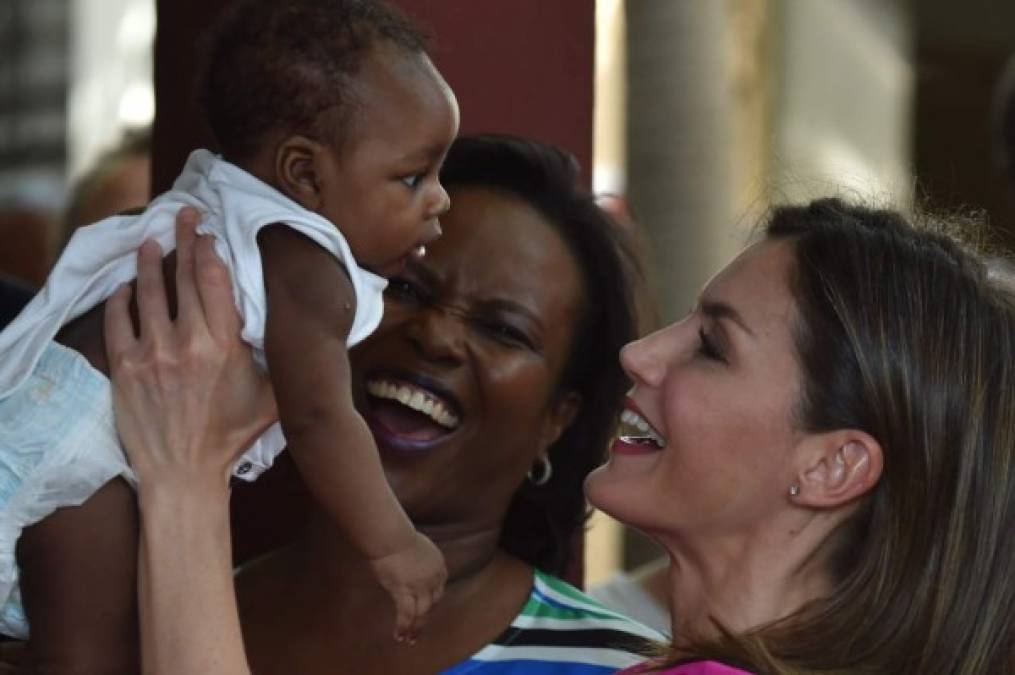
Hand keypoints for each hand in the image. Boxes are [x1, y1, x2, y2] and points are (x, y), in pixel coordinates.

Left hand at [104, 206, 276, 489]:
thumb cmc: (230, 436)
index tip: (208, 234)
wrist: (183, 473)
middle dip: (184, 241)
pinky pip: (119, 322)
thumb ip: (275, 360)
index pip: (214, 283)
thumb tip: (290, 330)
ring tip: (149, 240)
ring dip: (148, 262)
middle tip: (183, 215)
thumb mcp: (270, 398)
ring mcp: (152, 355)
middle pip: (183, 279)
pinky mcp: (125, 369)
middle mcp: (187, 344)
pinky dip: (120, 300)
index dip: (210, 252)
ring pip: (147, 294)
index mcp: (224, 348)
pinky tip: (124, 287)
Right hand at [367, 531, 446, 643]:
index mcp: (438, 565)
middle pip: (432, 602)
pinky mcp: (405, 592)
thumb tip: (407, 564)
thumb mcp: (415, 547)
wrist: (394, 538)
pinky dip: (404, 626)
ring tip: (411, 639)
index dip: (432, 598)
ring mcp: (421, 587)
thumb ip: (416, 559)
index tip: (427, 605)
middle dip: (426, 614)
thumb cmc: (399, 536)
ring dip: (416, 627)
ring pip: (421, 613)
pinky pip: (406, 614)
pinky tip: (400, 636)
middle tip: (421, 625)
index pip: (438, 588)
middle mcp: (433, 578)